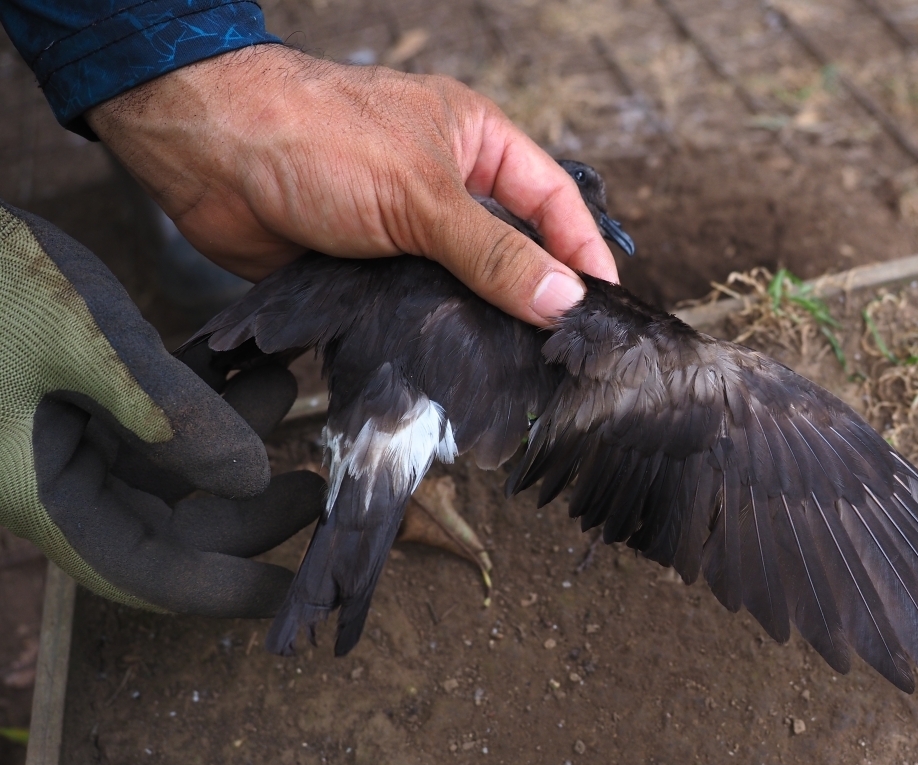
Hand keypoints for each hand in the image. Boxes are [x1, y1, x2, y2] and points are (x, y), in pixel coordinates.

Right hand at [0, 201, 324, 616]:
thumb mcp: (88, 340)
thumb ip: (173, 415)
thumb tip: (255, 480)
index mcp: (46, 492)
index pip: (144, 571)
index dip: (222, 589)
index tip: (289, 592)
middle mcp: (58, 476)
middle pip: (169, 526)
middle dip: (246, 510)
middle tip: (315, 483)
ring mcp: (68, 434)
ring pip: (171, 464)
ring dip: (233, 434)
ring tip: (287, 381)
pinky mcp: (79, 389)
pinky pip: (156, 413)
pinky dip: (203, 393)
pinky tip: (248, 359)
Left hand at [85, 45, 619, 325]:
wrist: (210, 155)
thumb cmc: (317, 136)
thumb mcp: (422, 194)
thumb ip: (494, 254)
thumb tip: (561, 300)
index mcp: (475, 144)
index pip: (553, 200)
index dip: (583, 251)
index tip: (605, 305)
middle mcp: (448, 189)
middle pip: (514, 250)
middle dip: (538, 297)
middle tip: (565, 353)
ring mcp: (409, 233)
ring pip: (466, 288)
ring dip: (484, 325)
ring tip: (517, 373)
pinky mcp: (372, 273)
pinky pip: (419, 312)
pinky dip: (435, 338)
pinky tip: (453, 370)